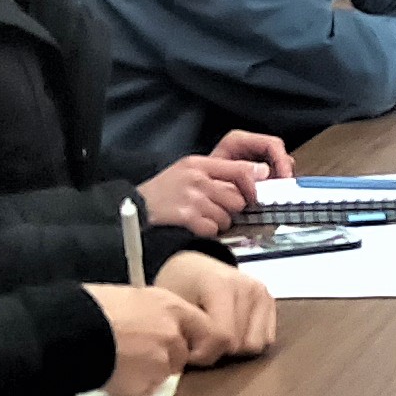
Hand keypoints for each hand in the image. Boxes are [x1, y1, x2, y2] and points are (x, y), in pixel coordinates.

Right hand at [86, 284, 194, 395]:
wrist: (73, 331)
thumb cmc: (91, 309)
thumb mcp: (129, 297)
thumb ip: (150, 313)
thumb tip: (150, 322)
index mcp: (170, 306)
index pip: (204, 328)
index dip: (193, 339)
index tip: (185, 346)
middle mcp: (172, 333)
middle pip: (181, 354)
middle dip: (164, 359)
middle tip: (137, 355)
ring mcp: (162, 360)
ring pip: (163, 374)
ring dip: (146, 374)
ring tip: (118, 362)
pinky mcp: (147, 383)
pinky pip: (144, 390)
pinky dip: (131, 388)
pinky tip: (113, 374)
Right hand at [133, 146, 274, 236]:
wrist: (136, 206)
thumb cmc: (164, 191)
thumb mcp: (187, 170)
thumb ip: (220, 172)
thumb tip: (259, 172)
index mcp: (199, 164)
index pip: (241, 170)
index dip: (252, 186)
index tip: (253, 196)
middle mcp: (197, 179)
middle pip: (237, 199)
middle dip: (230, 209)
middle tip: (216, 209)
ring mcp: (192, 198)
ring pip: (226, 217)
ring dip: (218, 222)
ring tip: (201, 217)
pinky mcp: (186, 217)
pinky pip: (213, 229)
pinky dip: (207, 232)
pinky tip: (194, 225)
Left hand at [160, 255, 277, 361]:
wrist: (193, 267)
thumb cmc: (180, 287)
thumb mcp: (174, 306)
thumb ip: (188, 331)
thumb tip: (202, 360)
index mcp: (220, 284)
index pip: (222, 336)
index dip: (204, 353)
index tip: (189, 353)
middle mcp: (247, 287)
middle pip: (240, 344)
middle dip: (220, 351)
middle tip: (202, 343)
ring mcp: (262, 293)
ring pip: (255, 345)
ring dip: (236, 349)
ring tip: (218, 337)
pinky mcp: (270, 301)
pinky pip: (266, 340)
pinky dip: (248, 341)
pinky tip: (233, 332)